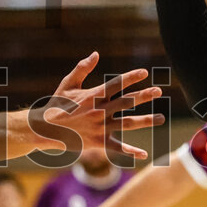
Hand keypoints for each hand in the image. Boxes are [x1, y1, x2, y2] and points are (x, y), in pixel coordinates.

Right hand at [37, 53, 164, 158]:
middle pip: (126, 102)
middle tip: (158, 91)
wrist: (45, 129)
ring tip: (161, 118)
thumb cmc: (57, 104)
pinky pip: (117, 147)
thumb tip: (96, 53)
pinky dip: (131, 152)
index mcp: (93, 96)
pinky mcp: (98, 142)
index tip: (144, 72)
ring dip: (146, 121)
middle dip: (144, 95)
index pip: (116, 84)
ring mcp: (100, 127)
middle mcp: (99, 111)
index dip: (130, 77)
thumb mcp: (68, 84)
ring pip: (128, 123)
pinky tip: (144, 153)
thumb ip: (82, 68)